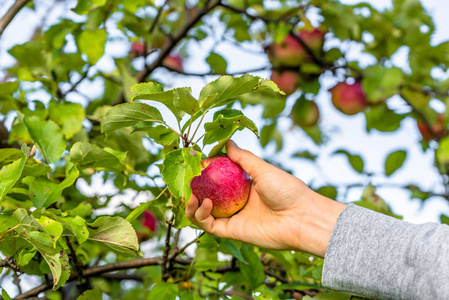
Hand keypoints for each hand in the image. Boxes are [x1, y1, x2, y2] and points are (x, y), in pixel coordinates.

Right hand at [186, 140, 345, 256]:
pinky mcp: (233, 232)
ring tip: (190, 195)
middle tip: (184, 181)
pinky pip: (211, 226)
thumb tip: (227, 141)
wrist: (301, 217)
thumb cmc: (287, 190)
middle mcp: (236, 203)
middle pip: (206, 197)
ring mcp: (234, 218)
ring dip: (192, 205)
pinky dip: (202, 216)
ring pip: (204, 214)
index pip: (216, 180)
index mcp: (243, 187)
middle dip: (192, 191)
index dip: (203, 174)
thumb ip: (244, 157)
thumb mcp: (263, 169)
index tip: (192, 163)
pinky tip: (204, 203)